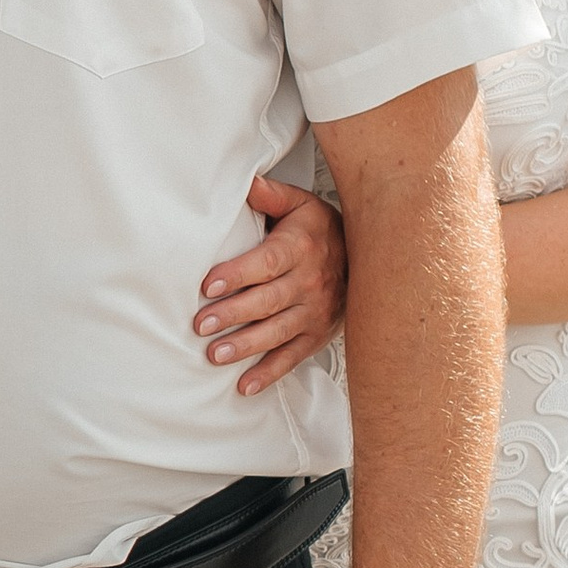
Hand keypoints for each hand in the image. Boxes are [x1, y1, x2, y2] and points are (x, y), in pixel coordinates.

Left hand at [192, 176, 347, 394]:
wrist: (366, 259)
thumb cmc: (319, 230)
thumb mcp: (300, 205)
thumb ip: (270, 195)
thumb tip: (244, 181)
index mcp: (299, 249)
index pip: (266, 262)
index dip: (237, 274)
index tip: (208, 285)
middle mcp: (309, 283)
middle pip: (267, 301)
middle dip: (233, 314)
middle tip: (201, 325)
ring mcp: (314, 312)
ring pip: (277, 332)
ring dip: (245, 346)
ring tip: (214, 356)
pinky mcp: (316, 335)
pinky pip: (291, 357)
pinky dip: (269, 373)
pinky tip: (244, 386)